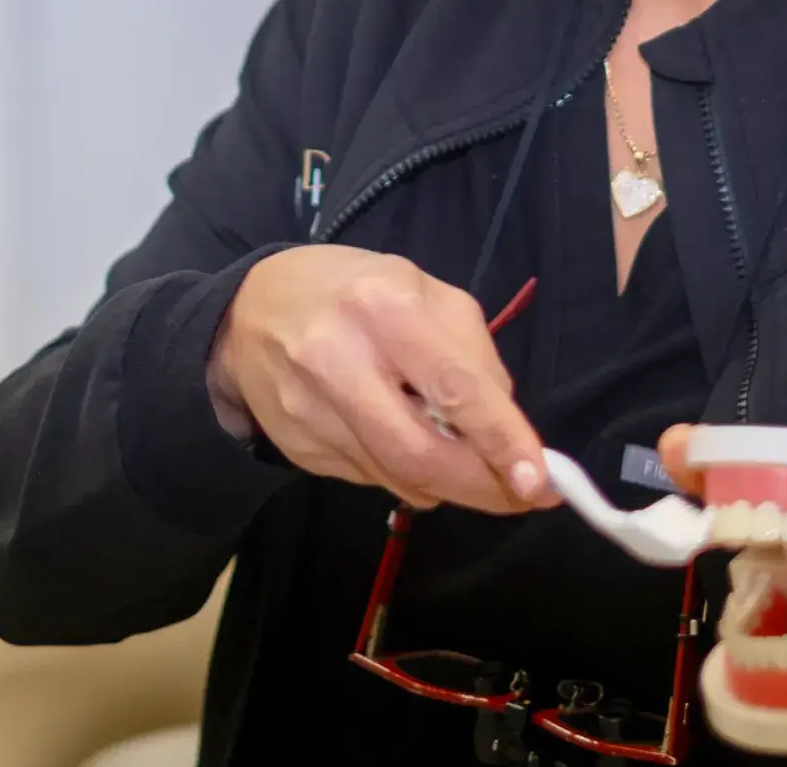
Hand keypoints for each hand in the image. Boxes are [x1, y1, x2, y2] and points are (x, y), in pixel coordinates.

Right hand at [208, 246, 555, 514]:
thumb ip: (470, 352)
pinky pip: (370, 479)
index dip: (501, 441)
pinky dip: (405, 475)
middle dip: (482, 486)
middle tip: (521, 496)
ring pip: (397, 478)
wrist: (248, 311)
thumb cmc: (353, 290)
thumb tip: (507, 425)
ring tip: (470, 465)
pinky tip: (409, 445)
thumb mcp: (421, 290)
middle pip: (421, 455)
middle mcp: (341, 362)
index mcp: (384, 308)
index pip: (454, 388)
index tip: (538, 481)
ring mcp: (311, 412)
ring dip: (447, 484)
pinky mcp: (296, 449)